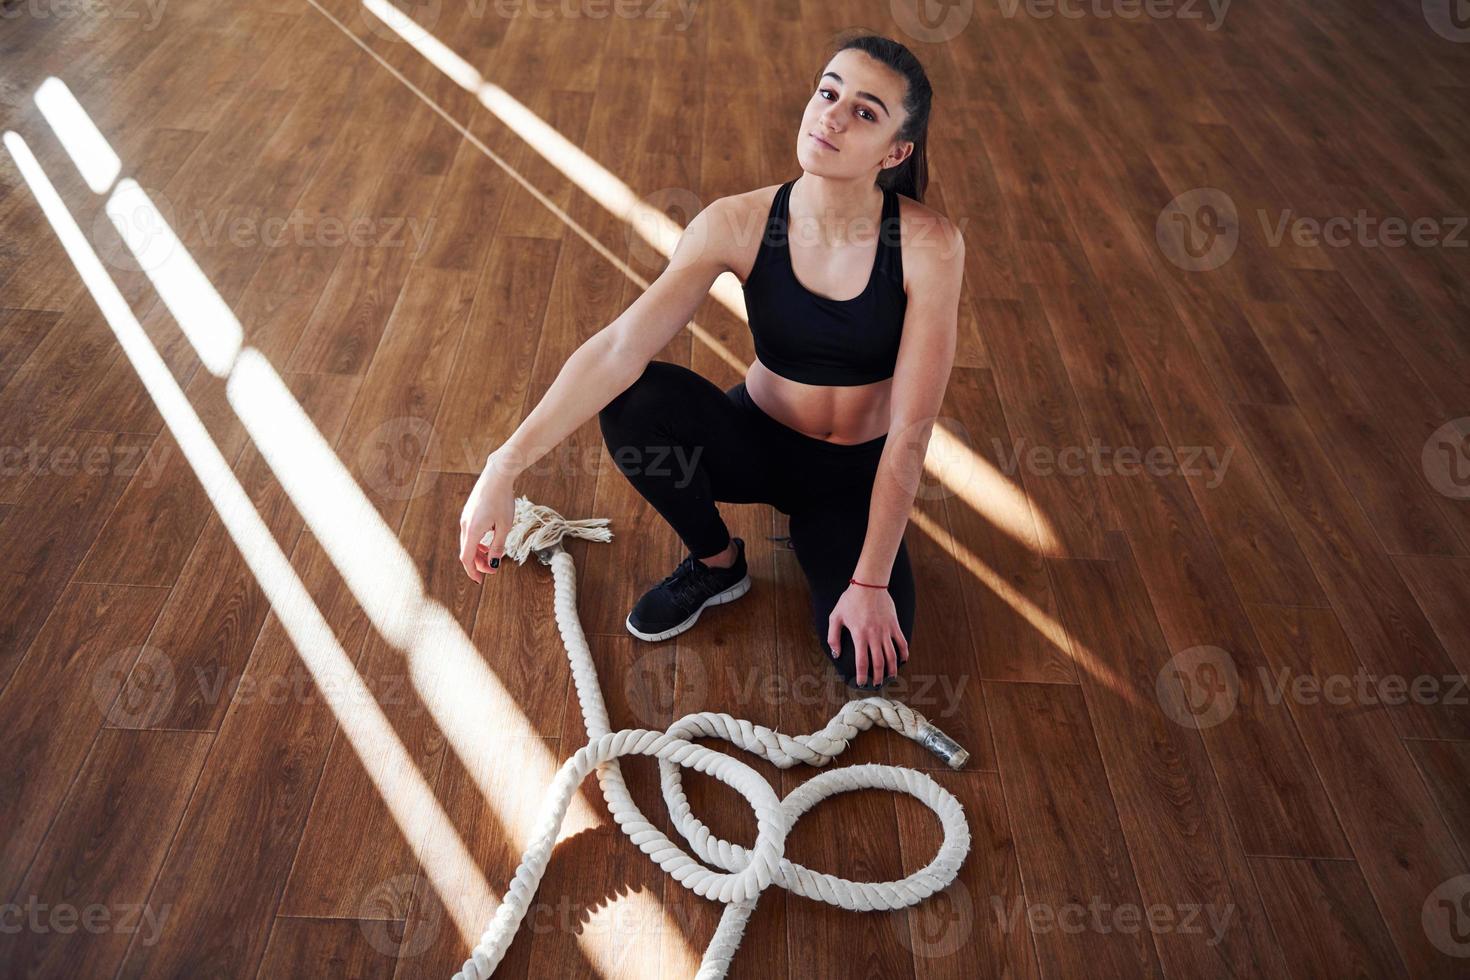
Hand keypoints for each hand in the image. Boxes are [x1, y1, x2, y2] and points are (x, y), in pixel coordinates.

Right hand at [459, 452, 516, 581]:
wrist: (497, 475)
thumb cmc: (502, 499)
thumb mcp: (504, 526)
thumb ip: (498, 546)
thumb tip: (493, 563)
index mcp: (472, 530)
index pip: (467, 558)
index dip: (472, 572)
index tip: (480, 581)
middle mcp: (465, 525)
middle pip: (467, 551)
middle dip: (478, 563)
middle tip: (493, 570)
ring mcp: (465, 518)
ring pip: (468, 542)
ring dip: (478, 552)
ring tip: (492, 556)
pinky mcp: (469, 513)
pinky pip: (470, 533)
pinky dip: (477, 542)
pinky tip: (488, 541)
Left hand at [827, 583, 908, 685]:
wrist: (869, 584)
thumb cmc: (850, 600)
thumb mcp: (835, 617)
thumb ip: (833, 636)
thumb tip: (836, 654)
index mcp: (859, 635)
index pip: (862, 662)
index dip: (862, 676)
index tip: (861, 684)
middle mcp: (874, 636)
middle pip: (879, 662)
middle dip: (878, 677)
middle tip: (877, 685)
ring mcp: (886, 631)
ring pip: (892, 655)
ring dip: (892, 669)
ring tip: (891, 677)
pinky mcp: (894, 625)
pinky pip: (902, 642)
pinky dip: (904, 653)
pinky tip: (903, 660)